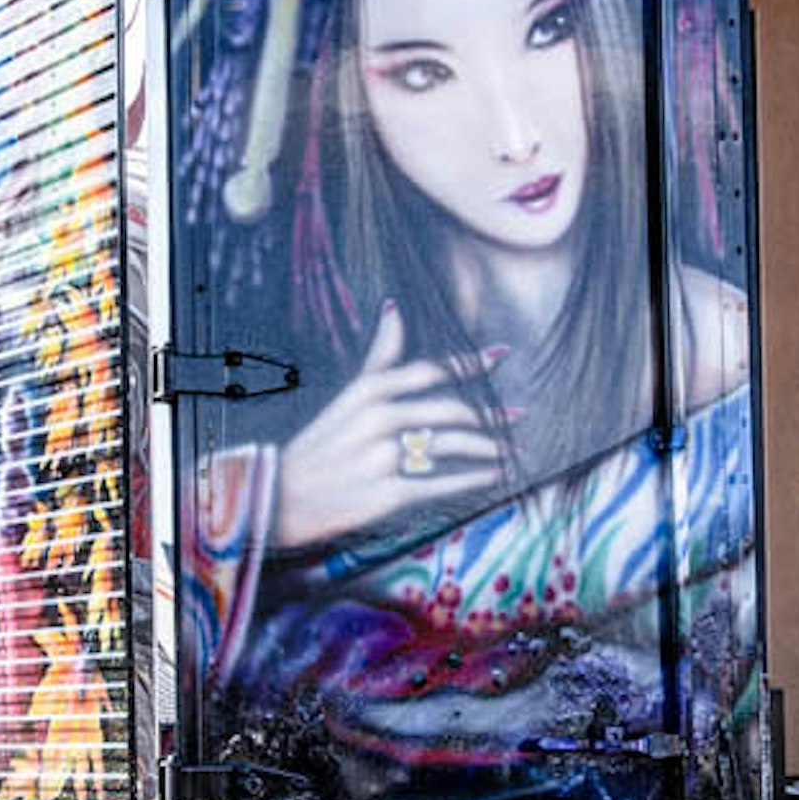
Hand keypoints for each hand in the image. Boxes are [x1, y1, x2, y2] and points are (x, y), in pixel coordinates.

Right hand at [270, 304, 508, 549]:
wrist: (281, 493)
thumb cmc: (321, 443)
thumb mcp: (347, 394)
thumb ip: (379, 355)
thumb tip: (395, 306)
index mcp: (369, 391)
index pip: (430, 371)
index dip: (469, 363)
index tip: (502, 356)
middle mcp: (379, 420)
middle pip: (451, 411)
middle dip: (491, 414)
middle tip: (517, 416)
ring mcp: (384, 457)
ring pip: (453, 447)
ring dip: (490, 448)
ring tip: (510, 451)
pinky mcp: (390, 493)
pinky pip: (445, 483)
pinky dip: (475, 480)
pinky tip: (494, 476)